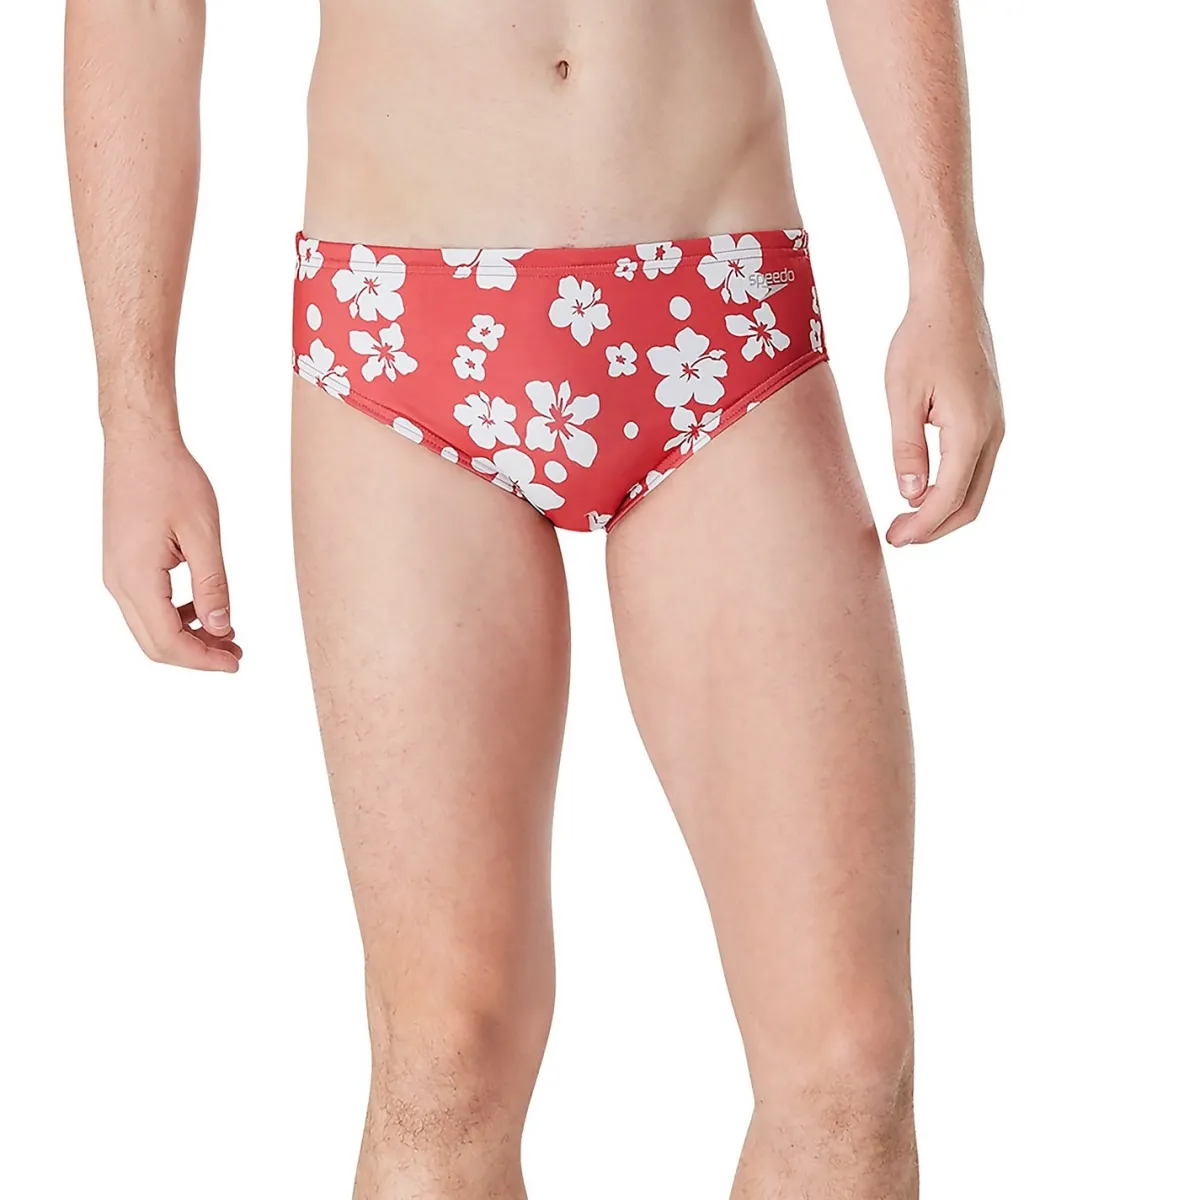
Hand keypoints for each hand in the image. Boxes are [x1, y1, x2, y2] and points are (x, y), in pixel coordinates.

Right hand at [102, 422, 241, 671]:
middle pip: (155, 644)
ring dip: (188, 637)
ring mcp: (117, 574)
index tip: (236, 663)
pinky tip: (207, 609)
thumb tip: (220, 628)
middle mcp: (119, 582)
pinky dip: (177, 616)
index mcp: (137, 577)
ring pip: (150, 627)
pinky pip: (147, 606)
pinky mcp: (123, 564)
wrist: (140, 445)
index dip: (203, 660)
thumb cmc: (172, 480)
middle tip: (236, 654)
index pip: (168, 641)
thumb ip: (213, 585)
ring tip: (229, 633)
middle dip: (197, 655)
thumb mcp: (203, 534)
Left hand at [883, 274, 1004, 544]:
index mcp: (970, 431)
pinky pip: (976, 469)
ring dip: (943, 512)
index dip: (922, 527)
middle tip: (897, 537)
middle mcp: (992, 433)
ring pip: (976, 489)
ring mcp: (996, 427)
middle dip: (934, 528)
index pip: (949, 498)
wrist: (952, 300)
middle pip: (970, 504)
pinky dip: (953, 490)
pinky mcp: (991, 419)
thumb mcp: (901, 395)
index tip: (894, 539)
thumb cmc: (921, 341)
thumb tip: (910, 494)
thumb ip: (906, 447)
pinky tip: (922, 491)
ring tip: (905, 519)